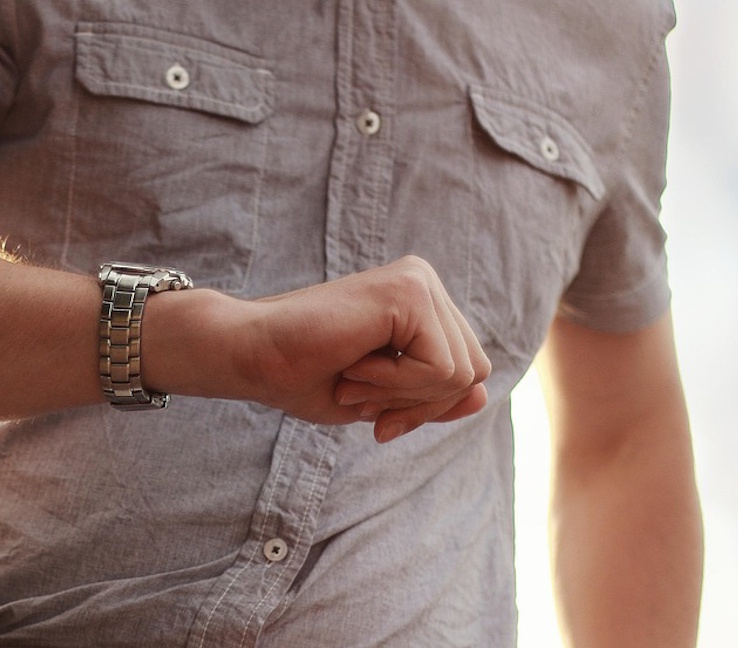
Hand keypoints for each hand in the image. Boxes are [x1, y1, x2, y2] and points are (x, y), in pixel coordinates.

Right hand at [221, 256, 490, 440]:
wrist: (254, 355)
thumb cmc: (305, 375)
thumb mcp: (384, 399)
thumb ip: (433, 396)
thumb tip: (483, 396)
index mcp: (422, 303)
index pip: (468, 372)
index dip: (426, 408)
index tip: (376, 417)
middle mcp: (426, 283)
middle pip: (474, 371)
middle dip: (420, 405)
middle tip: (360, 395)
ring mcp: (420, 281)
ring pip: (462, 373)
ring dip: (403, 396)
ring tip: (353, 377)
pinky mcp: (411, 290)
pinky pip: (440, 368)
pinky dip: (396, 386)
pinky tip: (354, 365)